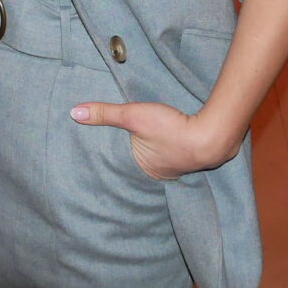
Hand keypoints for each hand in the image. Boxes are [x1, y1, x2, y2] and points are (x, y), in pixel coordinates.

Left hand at [69, 99, 244, 180]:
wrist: (213, 133)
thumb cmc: (171, 128)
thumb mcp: (133, 116)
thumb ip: (105, 113)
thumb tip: (73, 112)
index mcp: (143, 170)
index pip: (121, 167)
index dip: (110, 162)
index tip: (96, 158)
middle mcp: (160, 174)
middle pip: (139, 165)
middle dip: (129, 159)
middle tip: (114, 152)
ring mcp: (178, 167)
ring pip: (157, 160)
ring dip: (149, 153)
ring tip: (138, 146)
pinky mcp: (191, 156)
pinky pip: (173, 154)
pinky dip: (166, 149)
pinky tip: (164, 142)